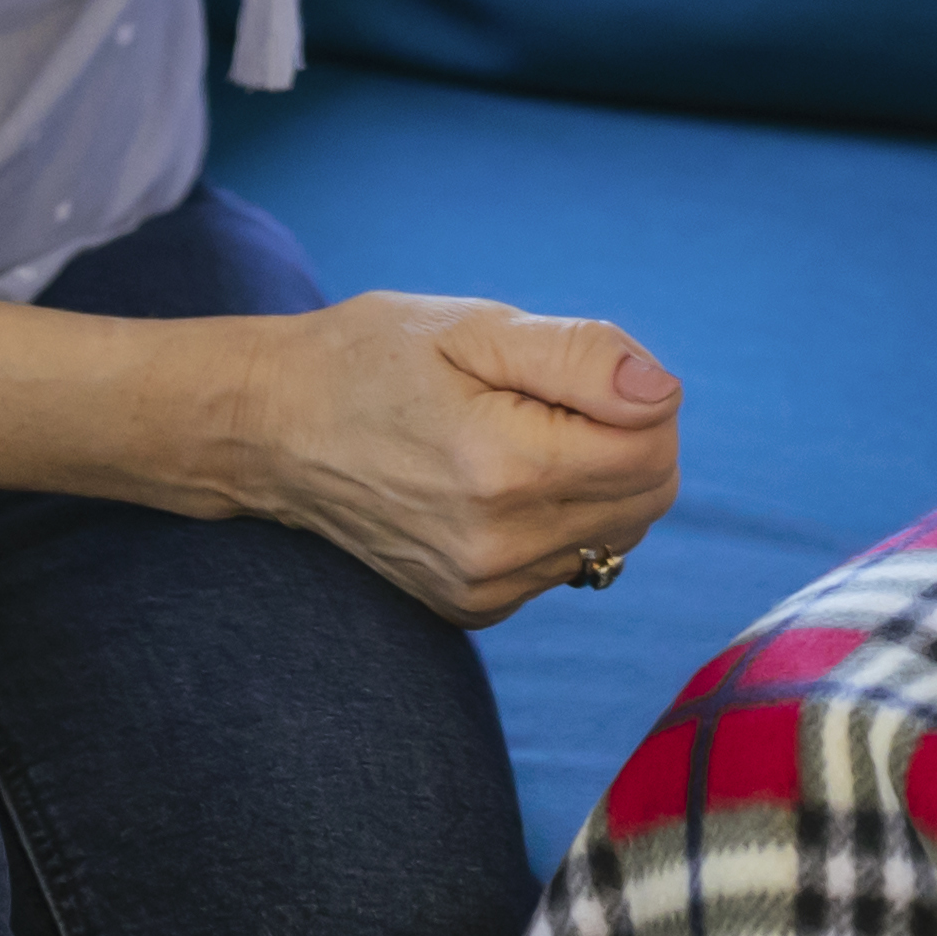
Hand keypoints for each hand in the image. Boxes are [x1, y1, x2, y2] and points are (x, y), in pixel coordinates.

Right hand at [211, 292, 681, 625]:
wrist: (273, 430)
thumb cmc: (373, 359)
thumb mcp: (473, 327)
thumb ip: (578, 355)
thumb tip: (662, 392)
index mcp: (502, 468)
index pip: (653, 446)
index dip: (636, 395)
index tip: (572, 370)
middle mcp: (497, 546)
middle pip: (647, 495)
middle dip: (627, 435)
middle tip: (549, 395)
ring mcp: (485, 587)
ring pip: (616, 533)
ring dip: (595, 478)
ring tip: (517, 434)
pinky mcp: (474, 608)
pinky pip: (569, 561)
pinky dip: (559, 516)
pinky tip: (499, 480)